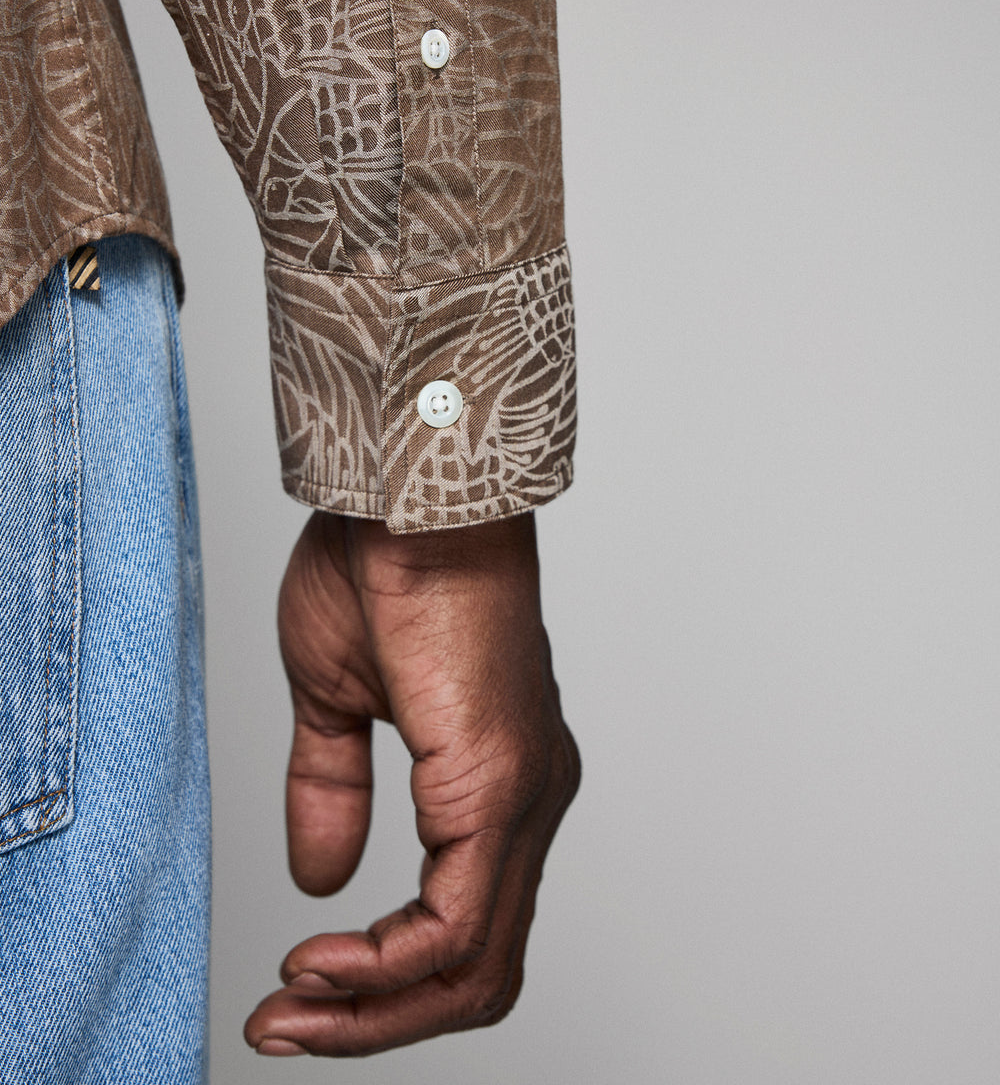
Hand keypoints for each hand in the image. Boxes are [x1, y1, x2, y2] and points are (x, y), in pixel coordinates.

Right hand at [244, 510, 580, 1056]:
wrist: (407, 496)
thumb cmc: (384, 567)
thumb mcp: (336, 699)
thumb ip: (332, 791)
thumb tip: (321, 879)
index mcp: (497, 780)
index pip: (462, 928)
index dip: (380, 982)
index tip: (293, 987)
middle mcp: (530, 798)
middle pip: (477, 969)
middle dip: (377, 1018)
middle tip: (283, 1028)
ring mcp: (526, 796)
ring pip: (475, 965)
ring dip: (376, 1010)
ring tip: (292, 1011)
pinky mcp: (500, 784)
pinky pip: (457, 922)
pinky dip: (387, 966)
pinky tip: (321, 963)